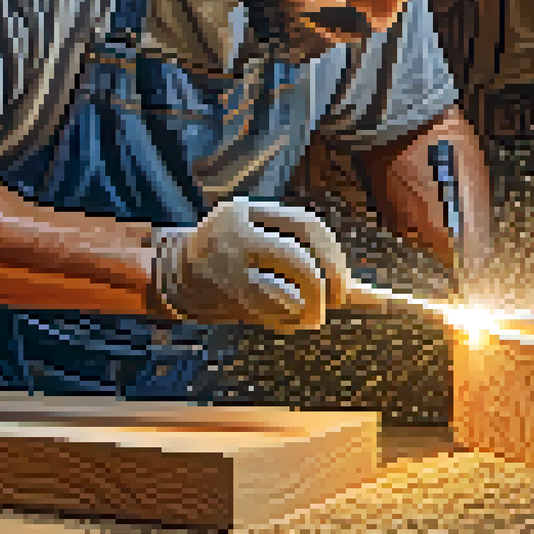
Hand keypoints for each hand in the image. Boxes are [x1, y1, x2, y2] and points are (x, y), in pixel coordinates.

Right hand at [151, 197, 349, 332]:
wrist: (171, 274)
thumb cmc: (231, 258)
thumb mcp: (259, 241)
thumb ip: (302, 254)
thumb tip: (362, 292)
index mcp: (248, 212)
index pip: (306, 225)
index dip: (333, 254)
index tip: (344, 280)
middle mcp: (236, 234)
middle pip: (297, 258)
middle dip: (325, 284)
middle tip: (336, 301)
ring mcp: (226, 265)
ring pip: (283, 290)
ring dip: (307, 308)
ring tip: (313, 316)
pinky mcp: (221, 293)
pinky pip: (267, 311)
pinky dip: (288, 319)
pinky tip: (292, 321)